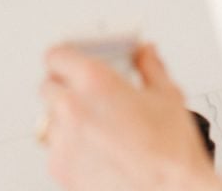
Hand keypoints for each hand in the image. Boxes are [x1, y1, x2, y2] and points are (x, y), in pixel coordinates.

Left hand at [40, 43, 221, 190]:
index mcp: (94, 81)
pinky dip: (68, 149)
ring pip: (49, 119)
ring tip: (92, 127)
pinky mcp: (62, 169)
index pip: (56, 55)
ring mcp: (64, 139)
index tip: (71, 60)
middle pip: (48, 86)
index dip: (65, 57)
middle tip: (85, 94)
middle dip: (64, 87)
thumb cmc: (172, 155)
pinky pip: (54, 150)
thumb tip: (145, 53)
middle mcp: (73, 106)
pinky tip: (92, 151)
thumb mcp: (168, 97)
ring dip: (63, 119)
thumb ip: (150, 66)